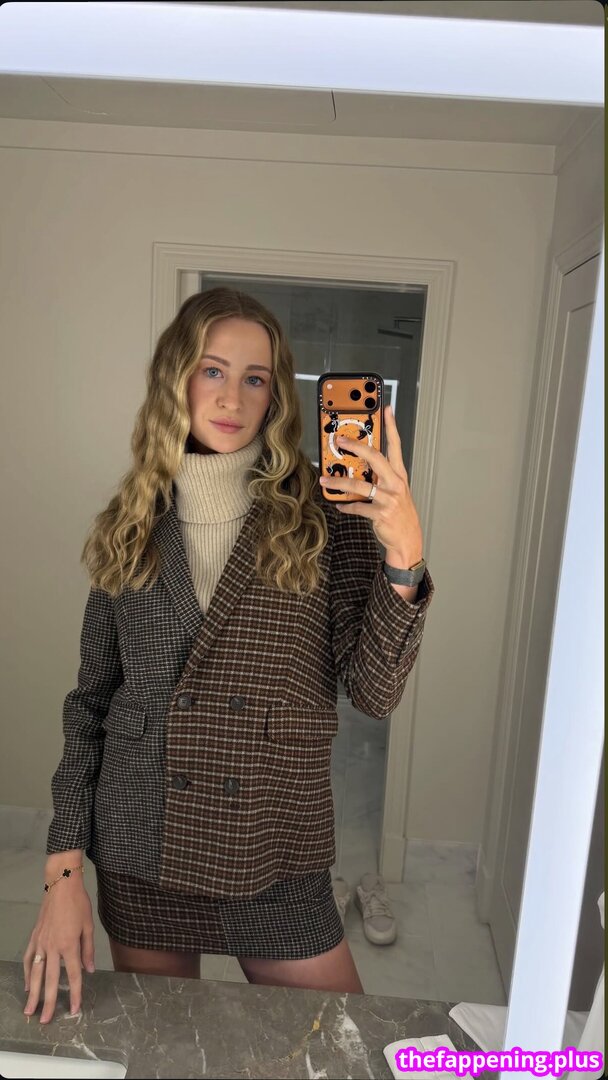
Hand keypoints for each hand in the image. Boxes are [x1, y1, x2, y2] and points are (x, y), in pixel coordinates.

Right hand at [23, 880, 95, 1022]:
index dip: (76, 994)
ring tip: (30, 1010)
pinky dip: (28, 973)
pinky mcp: (35, 938)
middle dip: (49, 1002)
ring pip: (36, 974)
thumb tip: (89, 970)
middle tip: (46, 1020)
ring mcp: (41, 943)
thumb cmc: (78, 903)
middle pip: (52, 980)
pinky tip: (28, 985)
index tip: (75, 1010)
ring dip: (33, 994)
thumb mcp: (88, 926)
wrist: (61, 885)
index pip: (74, 975)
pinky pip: (29, 959)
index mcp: (69, 945)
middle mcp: (53, 947)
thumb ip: (88, 950)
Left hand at [320, 404, 423, 563]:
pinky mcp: (381, 514)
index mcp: (399, 475)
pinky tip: (340, 506)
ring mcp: (389, 498)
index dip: (391, 426)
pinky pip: (358, 507)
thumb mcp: (395, 491)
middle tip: (339, 441)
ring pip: (360, 485)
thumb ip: (381, 477)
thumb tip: (358, 467)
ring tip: (326, 479)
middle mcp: (395, 483)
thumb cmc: (399, 513)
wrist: (408, 539)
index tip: (386, 409)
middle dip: (356, 447)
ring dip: (339, 481)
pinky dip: (347, 507)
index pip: (396, 445)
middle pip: (375, 458)